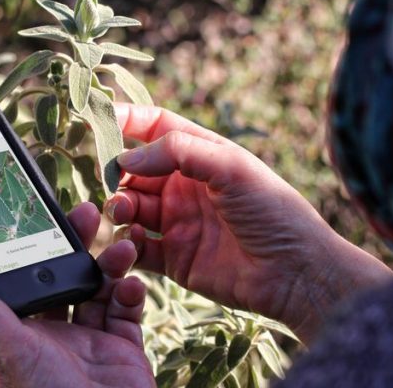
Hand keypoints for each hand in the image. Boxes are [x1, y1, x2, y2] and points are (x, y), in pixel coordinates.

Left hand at [0, 202, 153, 387]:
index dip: (38, 244)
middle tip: (89, 211)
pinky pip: (128, 311)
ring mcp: (92, 340)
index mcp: (25, 329)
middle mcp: (58, 332)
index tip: (46, 212)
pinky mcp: (123, 349)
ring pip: (103, 286)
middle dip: (80, 242)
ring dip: (112, 263)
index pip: (30, 275)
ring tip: (123, 246)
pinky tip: (131, 285)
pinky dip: (132, 293)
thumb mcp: (8, 348)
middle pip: (69, 274)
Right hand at [109, 104, 392, 342]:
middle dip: (116, 172)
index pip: (155, 128)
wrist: (294, 272)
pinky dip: (127, 242)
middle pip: (134, 170)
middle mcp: (184, 186)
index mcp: (200, 156)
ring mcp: (176, 222)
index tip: (98, 121)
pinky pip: (137, 246)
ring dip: (119, 205)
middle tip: (109, 180)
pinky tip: (133, 239)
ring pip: (130, 206)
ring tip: (123, 210)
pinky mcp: (173, 258)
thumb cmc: (272, 211)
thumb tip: (127, 158)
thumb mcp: (231, 167)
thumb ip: (178, 152)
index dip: (127, 121)